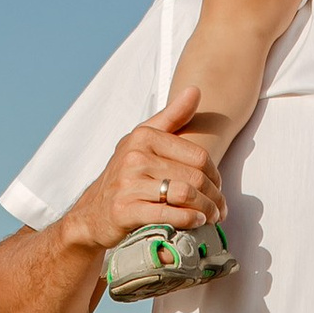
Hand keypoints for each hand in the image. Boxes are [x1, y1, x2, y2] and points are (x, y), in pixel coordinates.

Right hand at [83, 92, 224, 253]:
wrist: (93, 211)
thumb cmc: (125, 174)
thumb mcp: (143, 140)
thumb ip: (172, 116)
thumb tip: (195, 90)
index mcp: (144, 137)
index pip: (198, 156)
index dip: (215, 175)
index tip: (218, 188)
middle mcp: (135, 157)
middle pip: (194, 177)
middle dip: (214, 196)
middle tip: (221, 209)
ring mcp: (129, 184)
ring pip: (184, 195)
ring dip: (205, 210)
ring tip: (212, 217)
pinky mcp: (125, 210)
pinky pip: (167, 215)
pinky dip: (188, 220)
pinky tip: (196, 222)